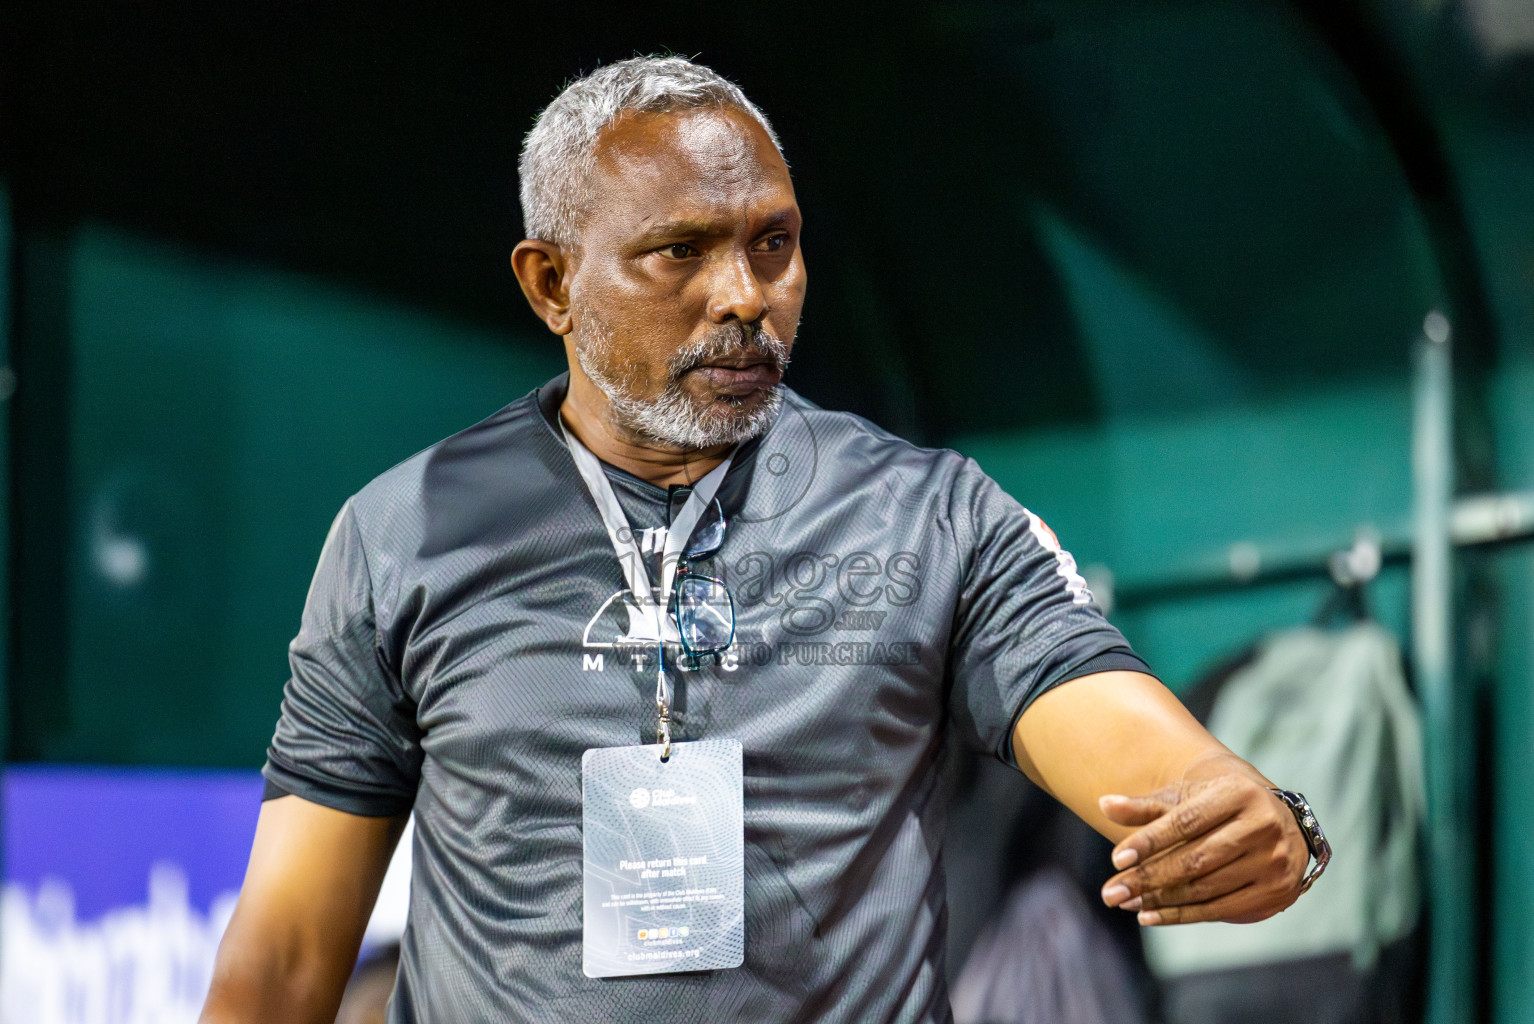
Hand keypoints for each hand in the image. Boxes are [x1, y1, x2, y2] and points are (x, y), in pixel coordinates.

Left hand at [1096, 762, 1309, 925]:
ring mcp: (1273, 861)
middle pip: (1195, 859)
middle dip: (1148, 878)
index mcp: (1238, 793)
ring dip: (1160, 899)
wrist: (1278, 823)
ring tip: (1126, 903)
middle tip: (1111, 893)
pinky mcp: (1275, 891)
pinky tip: (1150, 916)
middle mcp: (1262, 825)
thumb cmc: (1220, 806)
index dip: (1149, 840)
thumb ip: (1148, 807)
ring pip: (1205, 887)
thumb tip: (1103, 804)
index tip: (1116, 859)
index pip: (1186, 821)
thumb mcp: (1188, 798)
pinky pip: (1220, 909)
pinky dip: (1181, 915)